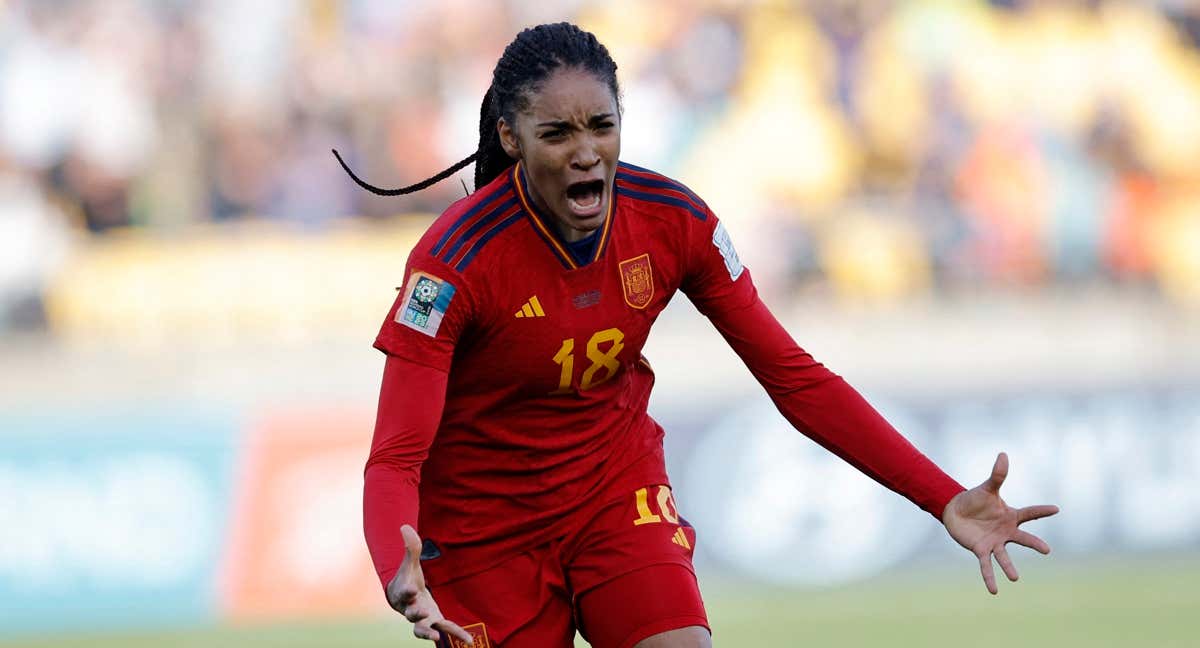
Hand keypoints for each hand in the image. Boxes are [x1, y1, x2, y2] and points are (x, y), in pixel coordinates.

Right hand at [386, 525, 472, 644]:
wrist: (404, 596)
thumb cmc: (407, 577)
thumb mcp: (410, 562)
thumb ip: (410, 547)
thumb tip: (405, 526)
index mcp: (403, 593)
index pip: (404, 592)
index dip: (407, 591)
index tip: (412, 588)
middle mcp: (411, 608)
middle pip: (411, 614)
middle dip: (415, 613)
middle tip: (422, 611)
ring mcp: (423, 618)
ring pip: (422, 628)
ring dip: (428, 632)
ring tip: (435, 636)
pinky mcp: (436, 622)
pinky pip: (445, 629)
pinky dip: (456, 636)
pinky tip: (469, 641)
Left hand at [941, 452, 1058, 594]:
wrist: (955, 511)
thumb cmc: (974, 499)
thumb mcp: (986, 488)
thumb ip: (997, 475)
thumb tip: (1003, 454)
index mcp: (1010, 516)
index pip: (1029, 513)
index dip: (1042, 510)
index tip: (1056, 509)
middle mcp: (1006, 531)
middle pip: (1023, 538)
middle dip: (1034, 544)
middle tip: (1047, 550)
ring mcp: (994, 542)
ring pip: (1004, 556)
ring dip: (1009, 567)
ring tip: (1015, 578)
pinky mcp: (981, 550)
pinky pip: (986, 566)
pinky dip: (989, 577)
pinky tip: (994, 590)